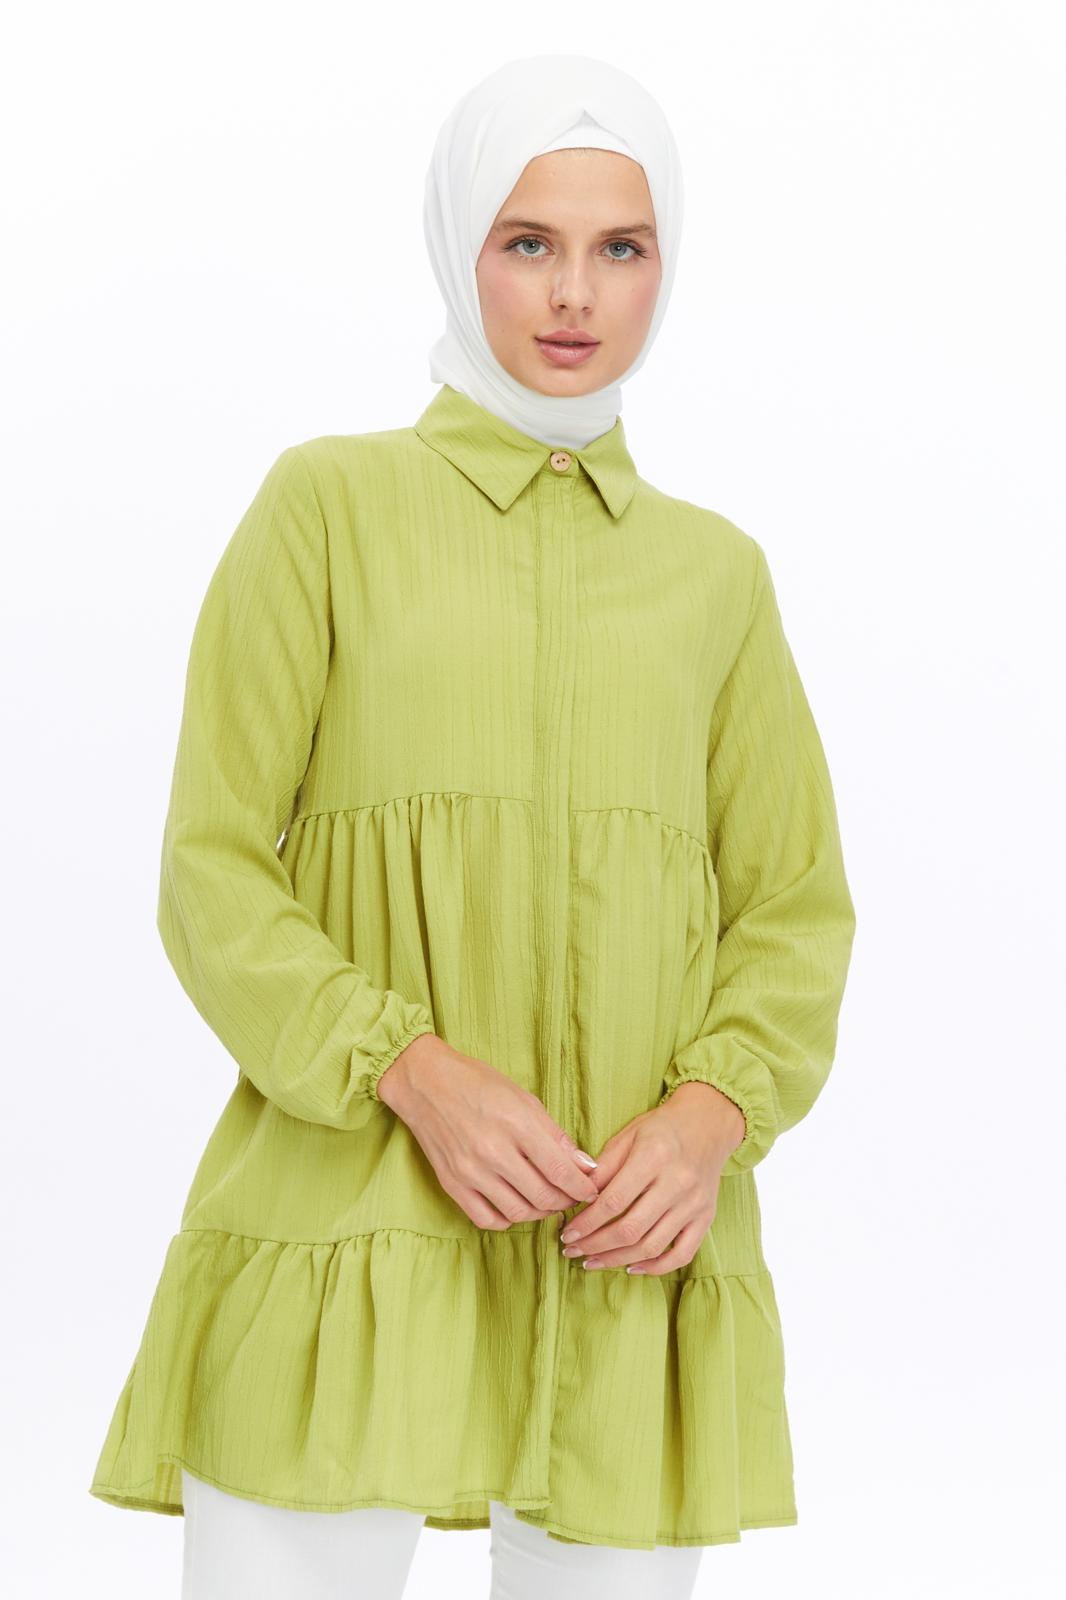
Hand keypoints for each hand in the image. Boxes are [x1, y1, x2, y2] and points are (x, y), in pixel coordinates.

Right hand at [377, 1034, 600, 1229]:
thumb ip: (555, 1135)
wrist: (426, 1083)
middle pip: (543, 1196)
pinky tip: (516, 1206)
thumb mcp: (523, 1098)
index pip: (561, 1171)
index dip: (583, 1188)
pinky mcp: (452, 1184)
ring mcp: (470, 1171)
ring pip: (519, 1212)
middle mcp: (493, 1152)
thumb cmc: (478, 1083)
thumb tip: (584, 1165)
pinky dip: (508, 1219)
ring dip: (540, 1213)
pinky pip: (487, 1219)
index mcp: (516, 1124)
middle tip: (573, 1197)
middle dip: (566, 1201)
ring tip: (547, 1202)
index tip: (591, 1191)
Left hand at [555, 1081, 746, 1274]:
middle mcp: (678, 1182)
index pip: (613, 1201)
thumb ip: (603, 1167)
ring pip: (652, 1246)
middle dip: (595, 1245)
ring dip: (617, 1260)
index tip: (568, 1233)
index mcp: (654, 1156)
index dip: (587, 1222)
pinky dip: (656, 1268)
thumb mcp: (627, 1136)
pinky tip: (631, 1267)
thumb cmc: (661, 1129)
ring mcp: (694, 1204)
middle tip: (573, 1250)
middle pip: (631, 1229)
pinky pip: (682, 1255)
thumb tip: (578, 1199)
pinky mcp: (706, 1218)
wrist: (707, 1124)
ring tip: (592, 1261)